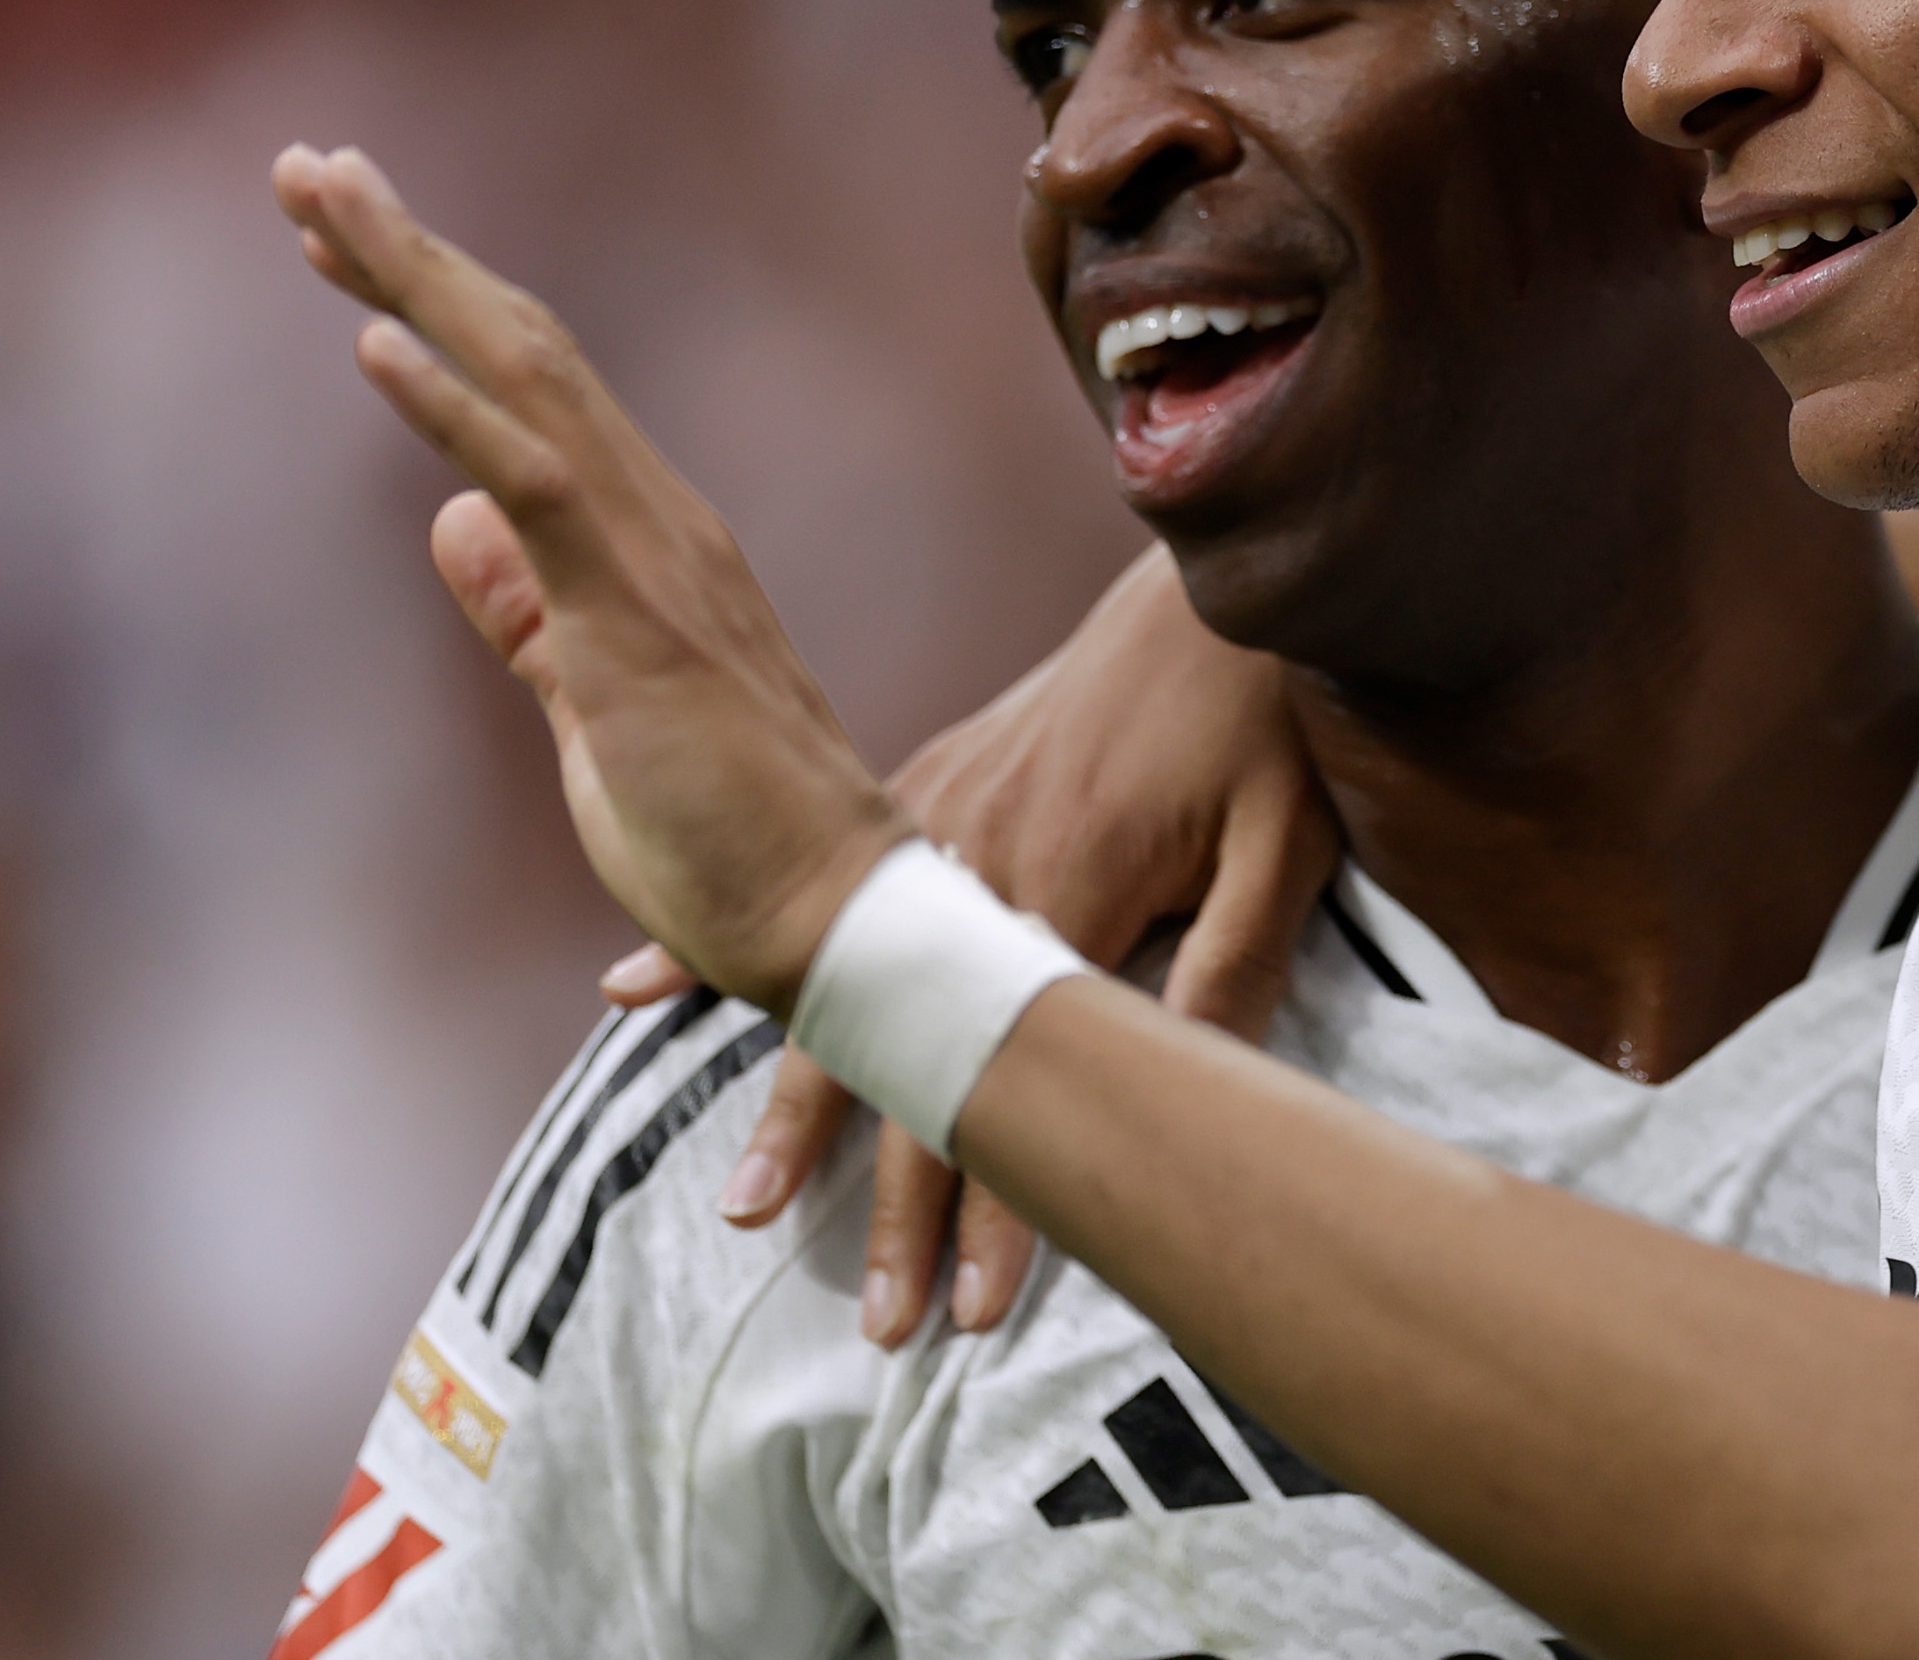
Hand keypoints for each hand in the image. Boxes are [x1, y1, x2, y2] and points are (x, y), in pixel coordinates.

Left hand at [273, 144, 908, 1008]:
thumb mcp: (592, 712)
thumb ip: (526, 617)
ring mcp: (651, 555)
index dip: (433, 305)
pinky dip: (450, 406)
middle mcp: (654, 516)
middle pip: (518, 346)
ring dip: (415, 281)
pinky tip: (373, 340)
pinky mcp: (635, 613)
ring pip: (521, 377)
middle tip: (307, 168)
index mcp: (642, 540)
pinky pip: (534, 482)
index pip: (525, 388)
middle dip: (408, 251)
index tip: (346, 240)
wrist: (830, 920)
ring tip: (321, 199)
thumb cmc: (727, 840)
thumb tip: (451, 524)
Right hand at [607, 543, 1333, 1343]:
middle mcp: (969, 868)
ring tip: (750, 1204)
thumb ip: (1233, 963)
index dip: (994, 1208)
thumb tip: (1189, 1089)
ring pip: (835, 988)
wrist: (1204, 592)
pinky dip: (717, 947)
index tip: (971, 1311)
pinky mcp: (919, 794)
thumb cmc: (1259, 719)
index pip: (1011, 1086)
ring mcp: (930, 828)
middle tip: (876, 1325)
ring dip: (794, 1105)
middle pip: (909, 1063)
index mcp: (1062, 889)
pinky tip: (635, 992)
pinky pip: (803, 884)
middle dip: (895, 1207)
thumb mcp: (1283, 841)